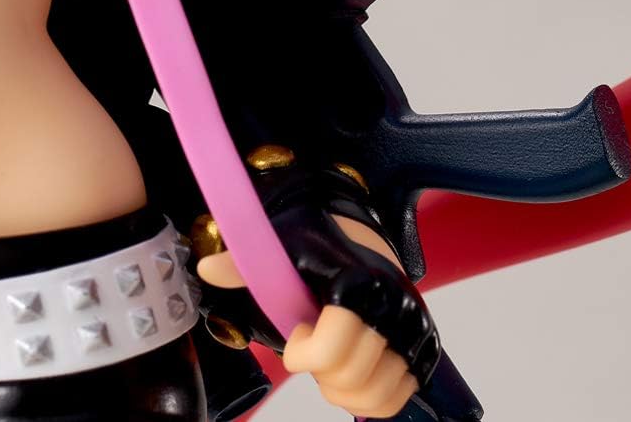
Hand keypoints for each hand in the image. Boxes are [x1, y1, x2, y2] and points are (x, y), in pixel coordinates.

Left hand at [198, 215, 426, 418]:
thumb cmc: (314, 239)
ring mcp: (414, 330)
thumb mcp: (275, 242)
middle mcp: (394, 307)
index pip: (330, 349)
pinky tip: (350, 373)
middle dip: (320, 371)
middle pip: (350, 376)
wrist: (357, 232)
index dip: (302, 354)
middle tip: (309, 346)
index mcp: (357, 282)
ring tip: (329, 360)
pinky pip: (397, 398)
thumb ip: (242, 262)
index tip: (294, 336)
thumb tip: (206, 270)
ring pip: (376, 394)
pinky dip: (371, 398)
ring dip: (344, 389)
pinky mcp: (424, 347)